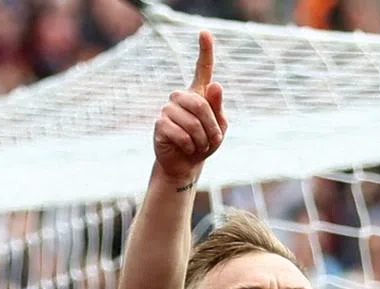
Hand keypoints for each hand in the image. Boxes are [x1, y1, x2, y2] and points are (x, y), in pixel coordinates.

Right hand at [153, 30, 227, 182]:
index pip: (203, 70)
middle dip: (211, 125)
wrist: (187, 164)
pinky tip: (187, 147)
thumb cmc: (205, 143)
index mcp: (199, 95)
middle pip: (200, 103)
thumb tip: (215, 85)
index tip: (205, 33)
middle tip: (213, 140)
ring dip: (201, 138)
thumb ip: (218, 108)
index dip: (205, 51)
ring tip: (199, 145)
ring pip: (190, 120)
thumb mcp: (219, 128)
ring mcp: (168, 109)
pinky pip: (179, 132)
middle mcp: (181, 97)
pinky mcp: (160, 123)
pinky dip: (189, 144)